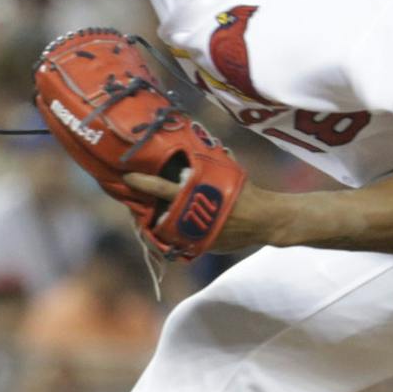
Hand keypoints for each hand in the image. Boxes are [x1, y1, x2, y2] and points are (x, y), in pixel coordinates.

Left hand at [123, 173, 288, 254]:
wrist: (265, 220)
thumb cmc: (247, 192)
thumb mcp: (227, 172)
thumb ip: (208, 164)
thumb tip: (196, 144)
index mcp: (195, 195)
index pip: (161, 188)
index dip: (142, 183)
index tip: (127, 176)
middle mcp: (191, 218)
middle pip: (156, 213)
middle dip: (143, 207)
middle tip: (134, 197)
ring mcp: (193, 235)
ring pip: (163, 231)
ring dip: (154, 221)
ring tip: (149, 211)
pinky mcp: (199, 247)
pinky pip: (176, 242)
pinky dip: (169, 234)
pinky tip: (167, 226)